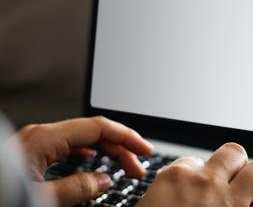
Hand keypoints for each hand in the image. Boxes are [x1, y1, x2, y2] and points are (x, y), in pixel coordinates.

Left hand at [14, 116, 152, 206]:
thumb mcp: (40, 200)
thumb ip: (76, 189)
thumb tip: (103, 181)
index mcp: (46, 138)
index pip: (98, 127)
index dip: (126, 136)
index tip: (145, 149)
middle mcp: (43, 134)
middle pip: (93, 131)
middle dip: (120, 147)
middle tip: (137, 167)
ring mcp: (37, 142)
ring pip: (82, 139)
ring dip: (105, 151)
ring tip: (122, 167)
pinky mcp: (32, 152)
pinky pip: (69, 147)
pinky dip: (88, 154)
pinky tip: (93, 163)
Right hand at [137, 142, 252, 206]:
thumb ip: (164, 200)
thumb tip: (179, 198)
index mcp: (176, 179)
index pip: (195, 161)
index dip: (198, 176)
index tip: (196, 192)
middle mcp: (207, 184)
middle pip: (233, 153)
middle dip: (234, 168)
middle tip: (230, 187)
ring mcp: (232, 203)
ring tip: (251, 198)